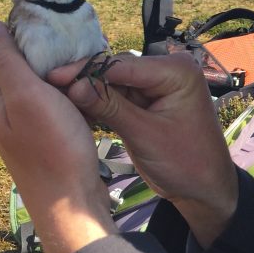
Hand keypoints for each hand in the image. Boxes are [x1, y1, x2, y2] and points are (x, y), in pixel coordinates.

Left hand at [0, 21, 115, 252]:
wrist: (72, 200)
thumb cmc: (52, 147)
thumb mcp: (27, 96)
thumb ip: (7, 60)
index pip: (8, 44)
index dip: (36, 38)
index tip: (63, 41)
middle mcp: (4, 103)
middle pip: (30, 61)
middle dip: (56, 58)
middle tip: (81, 64)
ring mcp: (26, 118)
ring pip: (48, 80)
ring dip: (70, 76)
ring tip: (89, 79)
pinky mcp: (47, 130)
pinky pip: (60, 98)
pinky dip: (75, 94)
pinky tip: (90, 97)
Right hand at [48, 51, 238, 247]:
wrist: (205, 188)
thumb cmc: (185, 163)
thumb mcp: (143, 134)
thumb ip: (109, 106)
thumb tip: (73, 86)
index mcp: (176, 70)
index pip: (122, 64)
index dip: (86, 71)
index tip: (53, 77)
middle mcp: (169, 69)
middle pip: (116, 69)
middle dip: (85, 80)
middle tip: (48, 85)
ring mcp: (159, 83)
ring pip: (114, 82)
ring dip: (89, 91)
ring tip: (55, 96)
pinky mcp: (150, 99)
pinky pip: (120, 95)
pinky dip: (101, 102)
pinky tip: (76, 107)